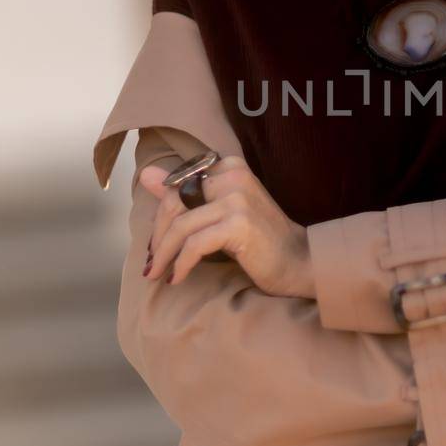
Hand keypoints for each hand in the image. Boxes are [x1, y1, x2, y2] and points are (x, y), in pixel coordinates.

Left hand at [139, 155, 314, 297]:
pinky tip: (178, 278)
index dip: (160, 218)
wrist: (299, 261)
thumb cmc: (259, 239)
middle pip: (174, 204)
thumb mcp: (220, 211)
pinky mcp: (239, 224)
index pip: (177, 187)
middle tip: (152, 264)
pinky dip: (181, 264)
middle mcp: (232, 176)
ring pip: (180, 226)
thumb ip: (185, 192)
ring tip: (158, 274)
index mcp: (229, 167)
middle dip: (158, 238)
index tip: (156, 245)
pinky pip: (194, 245)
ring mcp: (237, 199)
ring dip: (164, 255)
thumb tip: (146, 175)